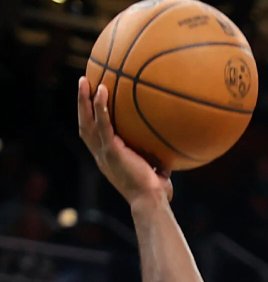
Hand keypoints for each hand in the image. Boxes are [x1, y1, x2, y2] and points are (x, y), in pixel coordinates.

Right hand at [76, 77, 171, 206]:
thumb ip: (158, 163)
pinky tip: (102, 90)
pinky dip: (101, 107)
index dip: (89, 119)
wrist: (149, 201)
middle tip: (83, 84)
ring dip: (84, 100)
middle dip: (81, 104)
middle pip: (84, 124)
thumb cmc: (155, 192)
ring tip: (85, 80)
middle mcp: (100, 154)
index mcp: (107, 159)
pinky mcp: (111, 150)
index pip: (93, 135)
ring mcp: (104, 152)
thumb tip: (171, 156)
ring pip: (88, 121)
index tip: (91, 104)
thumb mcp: (155, 173)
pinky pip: (103, 124)